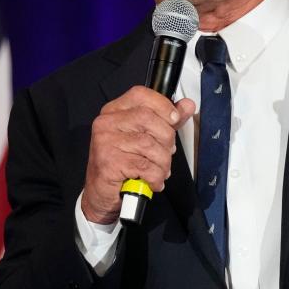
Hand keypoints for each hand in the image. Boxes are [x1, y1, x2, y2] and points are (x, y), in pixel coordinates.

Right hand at [82, 86, 194, 223]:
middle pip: (148, 119)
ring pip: (149, 144)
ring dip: (163, 162)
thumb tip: (187, 105)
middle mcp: (107, 123)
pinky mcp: (108, 162)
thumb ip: (167, 120)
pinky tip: (152, 180)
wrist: (101, 193)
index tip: (174, 119)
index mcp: (115, 111)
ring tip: (159, 170)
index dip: (163, 105)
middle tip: (166, 153)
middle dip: (166, 139)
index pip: (141, 95)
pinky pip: (145, 166)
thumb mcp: (146, 137)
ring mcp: (105, 142)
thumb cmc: (123, 163)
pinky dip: (156, 176)